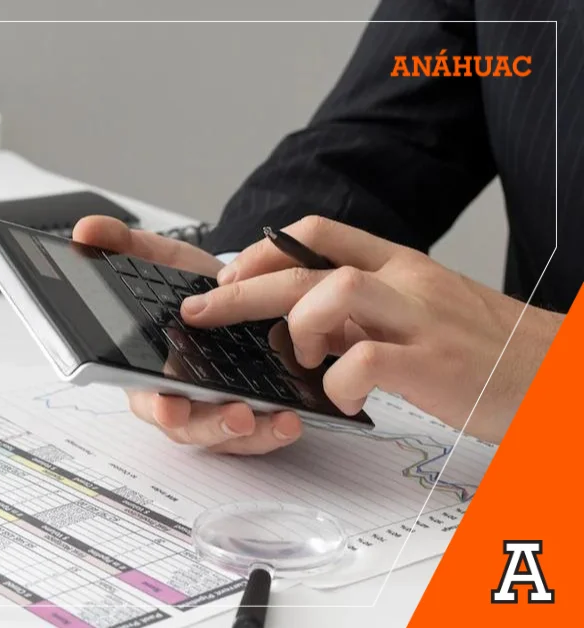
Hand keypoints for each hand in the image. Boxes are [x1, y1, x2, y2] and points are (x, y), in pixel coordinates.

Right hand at [73, 216, 305, 453]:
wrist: (235, 293)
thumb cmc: (189, 289)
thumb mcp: (156, 259)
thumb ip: (122, 245)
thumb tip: (85, 231)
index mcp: (144, 368)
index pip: (143, 396)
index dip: (154, 405)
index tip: (167, 407)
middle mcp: (176, 397)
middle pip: (185, 427)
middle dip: (210, 425)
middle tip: (237, 415)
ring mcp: (211, 411)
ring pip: (223, 438)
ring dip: (250, 436)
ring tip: (279, 421)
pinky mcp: (246, 415)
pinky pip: (257, 437)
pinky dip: (274, 432)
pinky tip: (292, 420)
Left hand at [182, 216, 561, 442]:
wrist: (559, 377)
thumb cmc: (485, 350)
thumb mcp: (419, 313)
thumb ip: (361, 312)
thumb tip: (298, 319)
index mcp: (400, 265)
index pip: (319, 233)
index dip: (262, 249)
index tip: (228, 273)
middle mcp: (406, 283)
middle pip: (306, 265)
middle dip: (241, 287)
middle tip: (202, 310)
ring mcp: (421, 321)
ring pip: (334, 291)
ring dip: (297, 325)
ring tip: (298, 356)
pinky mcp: (434, 366)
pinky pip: (365, 361)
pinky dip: (337, 382)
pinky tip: (342, 398)